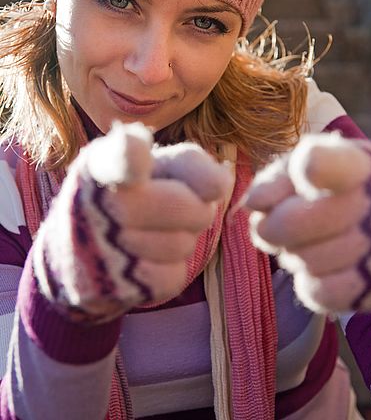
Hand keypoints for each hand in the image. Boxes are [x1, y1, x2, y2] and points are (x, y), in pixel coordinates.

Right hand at [34, 122, 232, 320]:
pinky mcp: (109, 287)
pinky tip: (145, 258)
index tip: (138, 151)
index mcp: (101, 163)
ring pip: (182, 244)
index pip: (117, 158)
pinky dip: (170, 268)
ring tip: (154, 230)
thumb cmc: (135, 194)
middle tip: (178, 204)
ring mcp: (98, 249)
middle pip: (185, 206)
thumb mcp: (154, 166)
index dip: (129, 155)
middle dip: (195, 207)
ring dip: (182, 238)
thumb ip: (189, 163)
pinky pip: (172, 277)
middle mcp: (91, 203)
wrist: (79, 252)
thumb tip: (222, 183)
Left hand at [245, 132, 370, 313]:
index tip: (304, 172)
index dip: (309, 168)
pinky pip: (317, 292)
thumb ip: (280, 176)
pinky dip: (309, 282)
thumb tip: (253, 202)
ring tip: (306, 243)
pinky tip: (320, 267)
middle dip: (270, 227)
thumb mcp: (321, 166)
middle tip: (270, 226)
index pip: (325, 164)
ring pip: (302, 260)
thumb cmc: (345, 190)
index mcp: (360, 165)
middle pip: (292, 221)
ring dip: (291, 254)